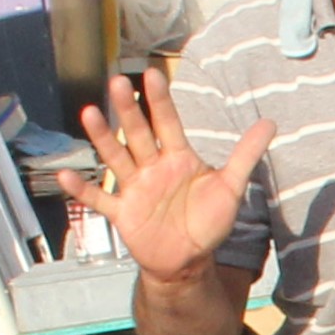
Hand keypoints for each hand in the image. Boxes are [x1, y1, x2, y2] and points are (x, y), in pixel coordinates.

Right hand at [68, 72, 272, 284]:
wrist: (188, 261)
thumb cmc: (208, 222)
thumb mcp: (231, 188)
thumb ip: (246, 155)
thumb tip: (270, 122)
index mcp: (178, 158)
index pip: (168, 122)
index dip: (160, 100)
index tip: (151, 73)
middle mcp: (153, 167)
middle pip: (139, 133)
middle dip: (129, 109)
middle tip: (117, 81)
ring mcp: (135, 189)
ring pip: (116, 158)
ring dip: (103, 138)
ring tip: (88, 113)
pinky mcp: (123, 213)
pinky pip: (99, 200)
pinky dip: (82, 191)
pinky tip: (64, 176)